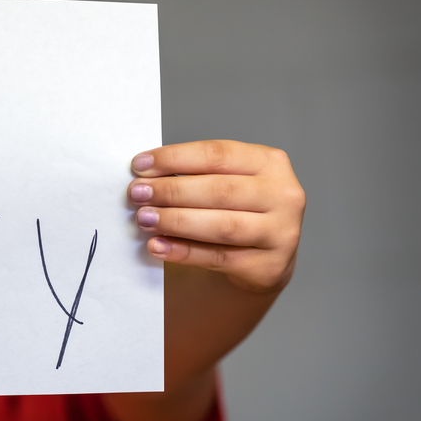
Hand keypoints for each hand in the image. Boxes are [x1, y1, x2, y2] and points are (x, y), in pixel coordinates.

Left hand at [127, 140, 304, 292]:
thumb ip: (193, 175)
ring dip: (176, 221)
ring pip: (222, 226)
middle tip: (136, 193)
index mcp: (269, 163)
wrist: (260, 259)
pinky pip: (219, 258)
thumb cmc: (233, 211)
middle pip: (220, 190)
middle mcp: (283, 195)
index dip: (175, 158)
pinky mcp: (269, 266)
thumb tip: (145, 175)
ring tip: (143, 218)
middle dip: (171, 191)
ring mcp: (281, 232)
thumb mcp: (223, 183)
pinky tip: (157, 246)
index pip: (217, 154)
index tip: (139, 165)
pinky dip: (183, 252)